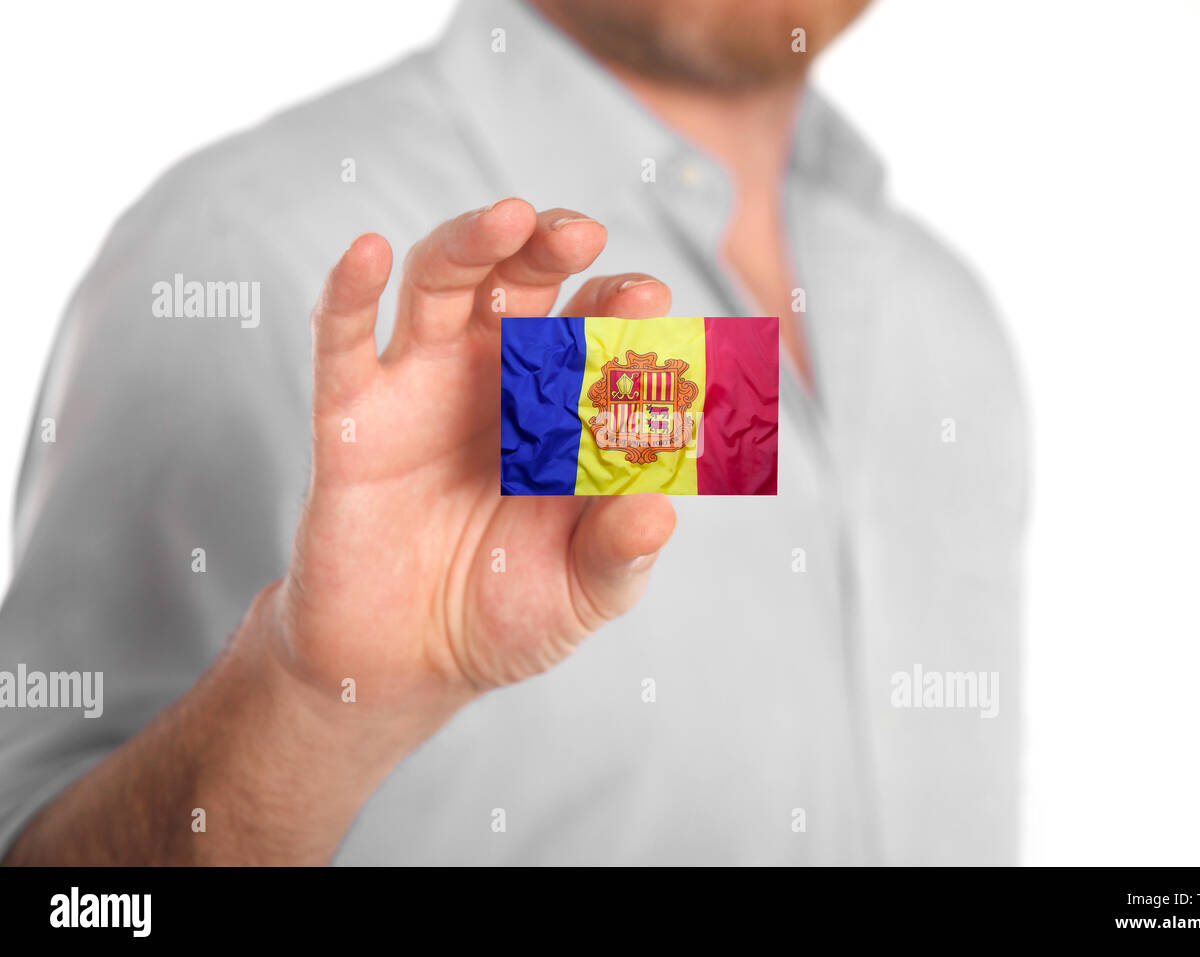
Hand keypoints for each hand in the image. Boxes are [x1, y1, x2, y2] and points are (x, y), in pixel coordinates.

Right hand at [261, 199, 676, 733]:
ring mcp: (422, 387)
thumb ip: (619, 555)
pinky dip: (349, 292)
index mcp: (564, 407)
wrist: (404, 664)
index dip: (620, 313)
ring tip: (509, 217)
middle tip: (583, 234)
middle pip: (523, 285)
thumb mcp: (580, 595)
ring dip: (471, 244)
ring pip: (441, 287)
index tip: (648, 298)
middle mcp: (497, 380)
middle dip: (552, 250)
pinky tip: (366, 251)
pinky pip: (343, 340)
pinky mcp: (351, 415)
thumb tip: (661, 511)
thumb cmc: (506, 614)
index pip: (598, 339)